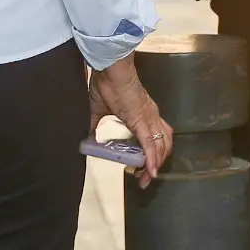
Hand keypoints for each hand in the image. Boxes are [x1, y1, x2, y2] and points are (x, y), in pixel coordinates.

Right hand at [89, 55, 172, 188]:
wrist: (110, 71)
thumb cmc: (107, 84)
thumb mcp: (98, 110)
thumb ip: (94, 125)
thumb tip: (87, 138)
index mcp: (144, 114)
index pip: (156, 138)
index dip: (153, 154)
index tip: (143, 168)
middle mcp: (152, 117)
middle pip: (162, 145)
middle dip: (155, 164)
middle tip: (144, 178)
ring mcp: (149, 119)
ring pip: (160, 147)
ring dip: (154, 165)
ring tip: (145, 178)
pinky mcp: (142, 121)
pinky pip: (150, 144)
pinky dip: (152, 160)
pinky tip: (150, 171)